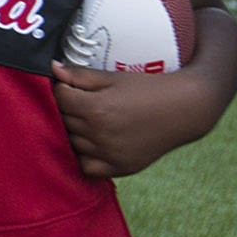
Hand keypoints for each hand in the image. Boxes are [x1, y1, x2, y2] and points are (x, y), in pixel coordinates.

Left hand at [52, 61, 208, 177]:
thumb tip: (52, 68)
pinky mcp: (120, 168)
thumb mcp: (113, 78)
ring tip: (87, 121)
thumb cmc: (148, 89)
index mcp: (96, 109)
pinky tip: (92, 144)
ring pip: (72, 144)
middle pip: (63, 121)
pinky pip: (87, 168)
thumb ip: (80, 76)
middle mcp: (100, 134)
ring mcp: (110, 154)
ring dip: (74, 132)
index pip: (59, 98)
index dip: (61, 89)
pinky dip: (85, 157)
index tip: (69, 87)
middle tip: (79, 103)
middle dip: (66, 110)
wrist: (185, 110)